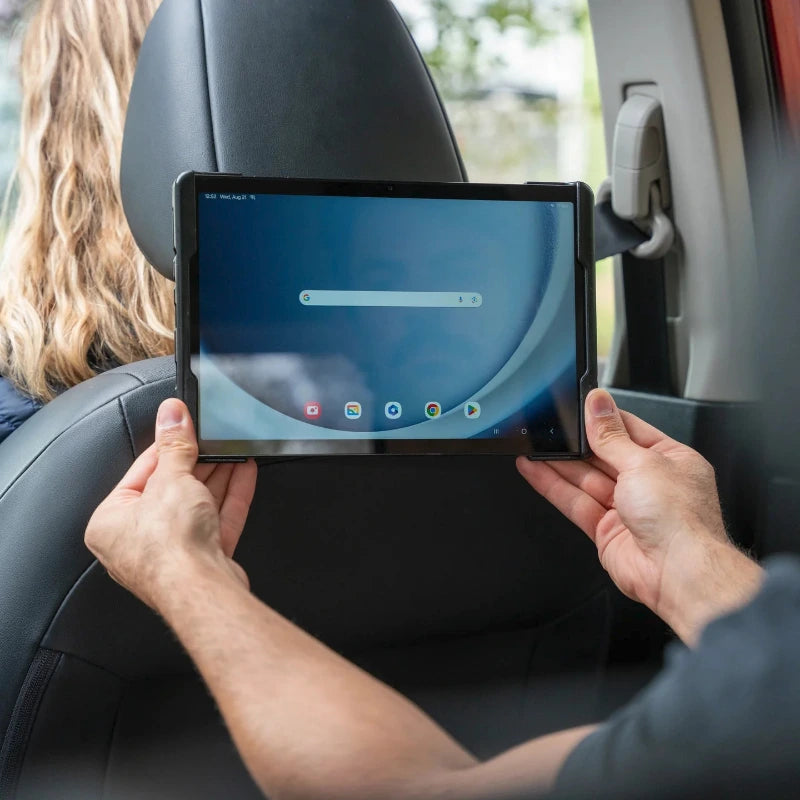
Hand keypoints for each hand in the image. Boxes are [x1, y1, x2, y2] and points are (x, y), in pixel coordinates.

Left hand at [85, 398, 257, 609]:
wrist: (201, 590)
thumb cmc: (169, 548)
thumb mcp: (171, 479)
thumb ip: (175, 445)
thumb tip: (171, 414)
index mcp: (111, 522)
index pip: (141, 472)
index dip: (167, 446)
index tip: (184, 426)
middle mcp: (137, 541)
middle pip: (171, 488)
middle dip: (198, 463)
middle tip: (213, 437)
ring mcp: (173, 552)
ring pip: (197, 505)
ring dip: (218, 476)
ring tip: (234, 450)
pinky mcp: (203, 559)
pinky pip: (217, 520)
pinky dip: (230, 496)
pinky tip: (244, 472)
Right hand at [517, 389, 759, 643]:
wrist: (678, 573)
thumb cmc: (681, 520)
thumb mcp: (643, 462)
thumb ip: (611, 435)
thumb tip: (598, 405)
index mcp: (671, 460)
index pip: (630, 431)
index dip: (603, 419)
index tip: (579, 406)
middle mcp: (650, 484)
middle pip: (604, 455)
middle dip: (577, 443)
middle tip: (550, 426)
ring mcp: (627, 508)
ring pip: (585, 479)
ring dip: (558, 463)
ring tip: (533, 445)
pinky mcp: (605, 530)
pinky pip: (575, 502)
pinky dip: (552, 486)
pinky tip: (534, 470)